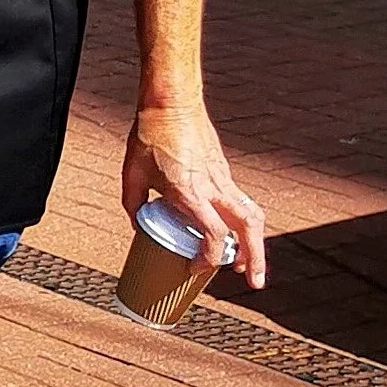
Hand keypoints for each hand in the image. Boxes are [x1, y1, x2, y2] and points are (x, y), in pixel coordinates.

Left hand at [123, 102, 268, 288]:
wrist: (171, 104)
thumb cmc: (149, 137)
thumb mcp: (131, 175)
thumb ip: (133, 204)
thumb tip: (137, 226)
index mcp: (190, 192)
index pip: (212, 234)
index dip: (207, 258)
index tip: (195, 269)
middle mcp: (213, 188)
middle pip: (247, 229)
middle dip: (255, 258)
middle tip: (254, 282)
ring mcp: (224, 178)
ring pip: (251, 215)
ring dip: (255, 242)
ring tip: (247, 263)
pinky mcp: (225, 171)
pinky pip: (241, 202)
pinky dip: (243, 223)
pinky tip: (233, 234)